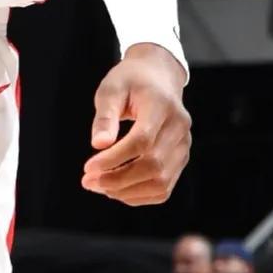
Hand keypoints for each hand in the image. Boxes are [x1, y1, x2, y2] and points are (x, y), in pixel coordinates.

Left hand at [82, 44, 189, 205]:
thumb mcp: (111, 89)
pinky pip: (163, 188)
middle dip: (117, 180)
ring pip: (160, 183)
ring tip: (99, 186)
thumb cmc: (131, 81)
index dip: (114, 159)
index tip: (88, 167)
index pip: (142, 141)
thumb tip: (98, 144)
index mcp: (162, 105)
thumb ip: (105, 116)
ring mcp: (184, 145)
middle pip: (152, 165)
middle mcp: (179, 127)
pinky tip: (116, 189)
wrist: (158, 77)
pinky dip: (139, 195)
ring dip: (126, 191)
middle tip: (88, 181)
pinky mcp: (181, 158)